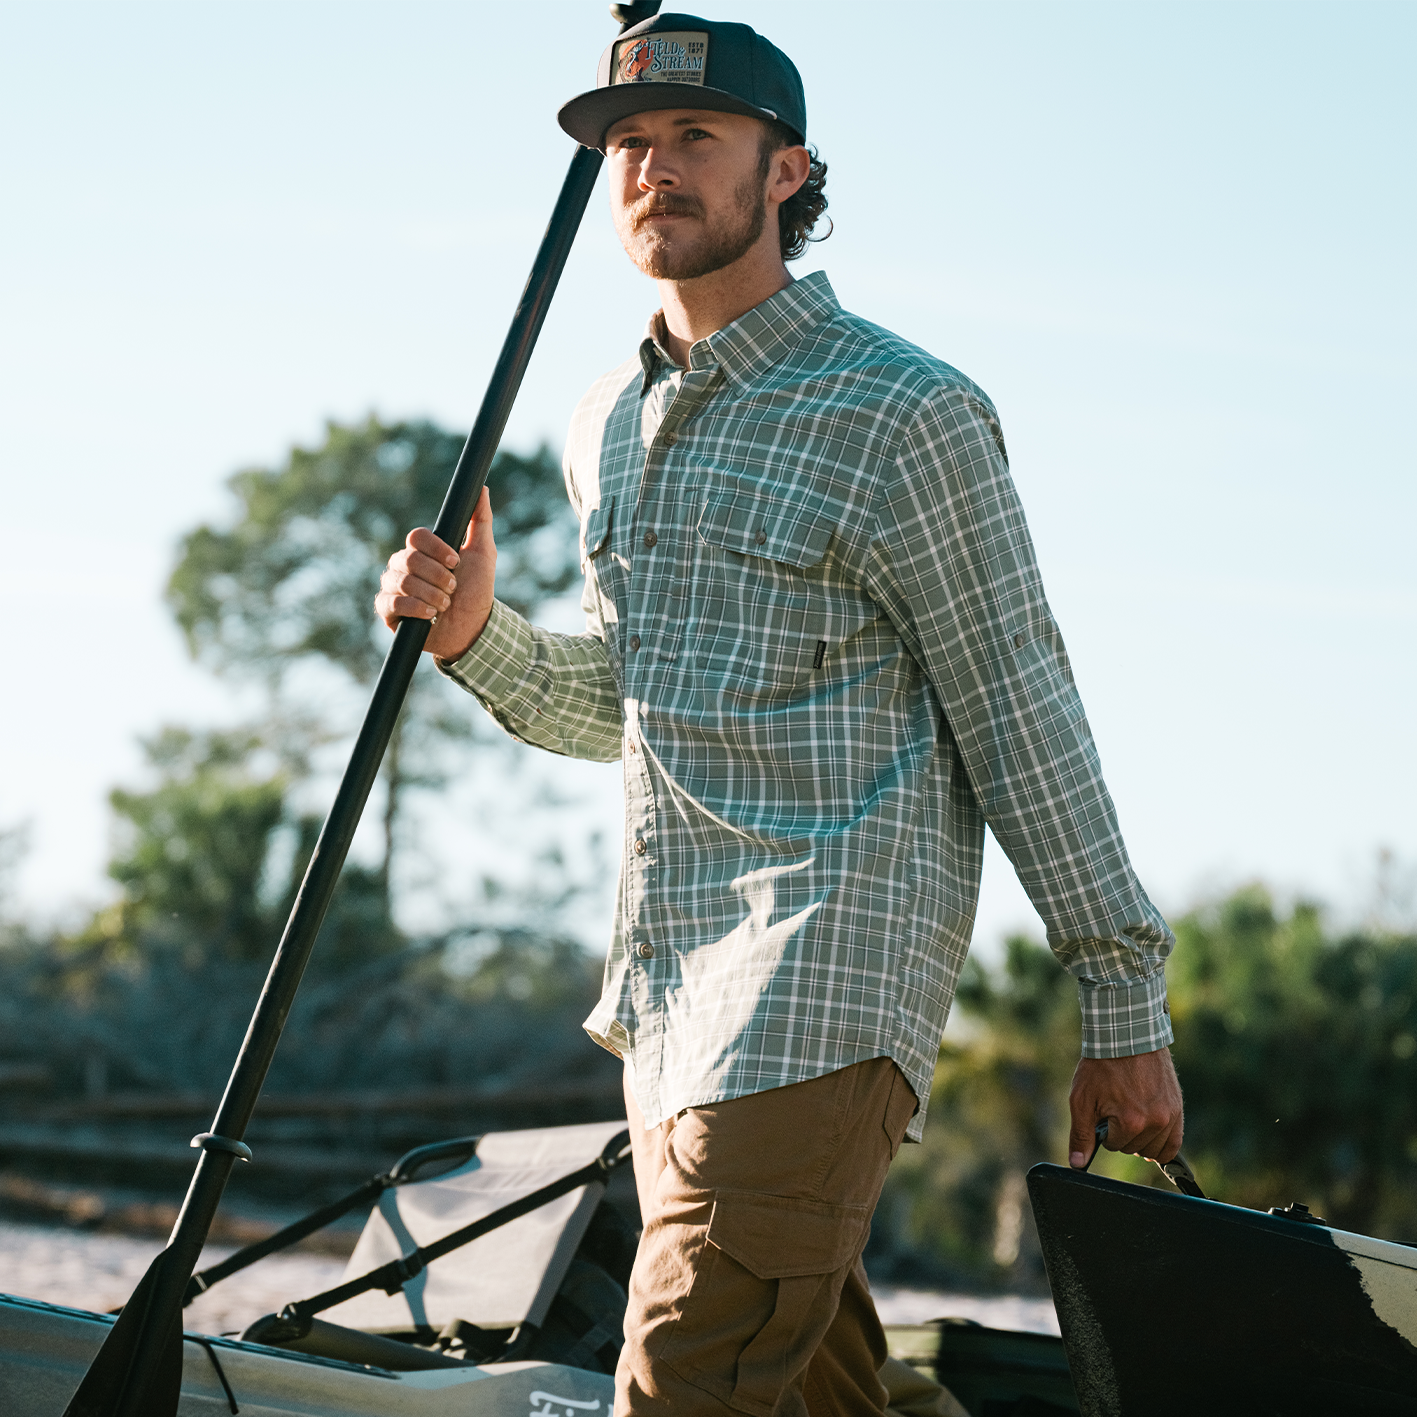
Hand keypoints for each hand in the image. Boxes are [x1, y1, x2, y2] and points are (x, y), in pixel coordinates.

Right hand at [375, 487, 496, 660]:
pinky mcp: (388, 611)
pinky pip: (392, 603)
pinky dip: (416, 608)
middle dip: (438, 576)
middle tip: (453, 587)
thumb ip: (480, 521)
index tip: (456, 561)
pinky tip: (430, 614)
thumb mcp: (484, 553)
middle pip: (409, 559)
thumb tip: (481, 489)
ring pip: (402, 581)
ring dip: (432, 594)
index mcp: (422, 551)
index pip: (416, 537)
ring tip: (445, 604)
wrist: (473, 628)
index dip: (437, 548)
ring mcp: (393, 588)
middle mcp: (403, 566)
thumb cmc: (477, 590)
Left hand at [1068, 1047, 1182, 1167]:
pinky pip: (1174, 1142)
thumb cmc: (1102, 1066)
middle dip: (1122, 1135)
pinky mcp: (1178, 1108)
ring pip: (1154, 1149)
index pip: (1114, 1146)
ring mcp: (1170, 1115)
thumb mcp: (1082, 1099)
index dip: (1104, 1131)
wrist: (1127, 1037)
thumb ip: (1080, 1135)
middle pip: (1134, 1149)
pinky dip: (1161, 1143)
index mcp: (1131, 1122)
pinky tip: (1150, 1134)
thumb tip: (1077, 1164)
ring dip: (1141, 1140)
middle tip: (1116, 1110)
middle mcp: (1155, 1122)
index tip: (1103, 1112)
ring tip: (1131, 1117)